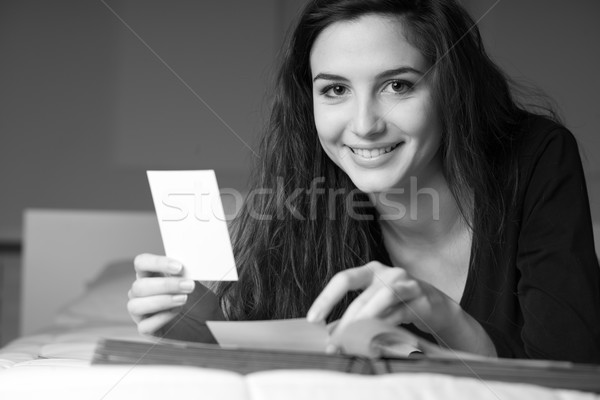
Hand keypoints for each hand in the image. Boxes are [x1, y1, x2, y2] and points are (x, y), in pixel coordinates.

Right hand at [127, 253, 195, 334]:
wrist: (205, 322)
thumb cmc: (197, 298)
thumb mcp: (194, 282)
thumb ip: (186, 272)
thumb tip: (188, 265)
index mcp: (150, 275)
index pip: (141, 262)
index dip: (157, 263)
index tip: (179, 267)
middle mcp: (140, 293)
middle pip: (139, 286)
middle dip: (166, 285)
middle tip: (189, 285)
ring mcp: (140, 312)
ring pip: (135, 306)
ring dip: (162, 301)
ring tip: (183, 299)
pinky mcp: (146, 330)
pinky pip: (144, 326)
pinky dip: (161, 318)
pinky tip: (176, 313)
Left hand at [306, 261, 459, 338]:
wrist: (437, 307)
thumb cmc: (400, 305)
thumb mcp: (377, 304)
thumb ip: (357, 314)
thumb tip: (332, 336)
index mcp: (371, 270)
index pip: (343, 279)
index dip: (326, 298)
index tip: (313, 319)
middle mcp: (387, 272)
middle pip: (361, 298)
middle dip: (345, 325)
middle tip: (334, 345)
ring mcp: (405, 283)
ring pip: (381, 302)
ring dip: (365, 325)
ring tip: (353, 343)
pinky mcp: (420, 297)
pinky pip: (400, 313)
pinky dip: (386, 328)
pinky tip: (377, 341)